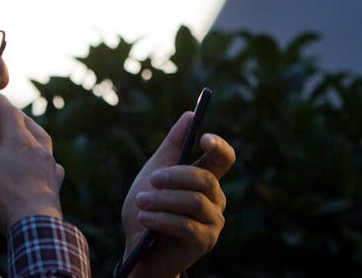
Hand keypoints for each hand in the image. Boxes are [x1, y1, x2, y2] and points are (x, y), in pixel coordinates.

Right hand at [0, 88, 65, 231]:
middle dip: (16, 115)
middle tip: (6, 110)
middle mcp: (38, 150)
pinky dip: (46, 159)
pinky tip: (46, 165)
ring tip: (27, 131)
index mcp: (19, 142)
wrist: (37, 229)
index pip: (8, 113)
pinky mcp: (55, 186)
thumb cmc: (4, 200)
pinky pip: (53, 165)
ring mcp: (49, 168)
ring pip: (43, 141)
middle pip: (28, 124)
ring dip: (33, 132)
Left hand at [120, 111, 234, 277]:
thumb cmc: (148, 208)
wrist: (137, 248)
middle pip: (205, 178)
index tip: (203, 138)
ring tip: (141, 202)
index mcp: (206, 178)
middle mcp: (216, 199)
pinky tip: (145, 218)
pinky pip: (186, 225)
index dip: (218, 146)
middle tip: (151, 180)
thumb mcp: (154, 172)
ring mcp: (213, 222)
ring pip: (195, 202)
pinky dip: (162, 219)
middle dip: (175, 176)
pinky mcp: (204, 242)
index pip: (223, 158)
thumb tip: (190, 114)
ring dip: (163, 200)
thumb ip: (173, 145)